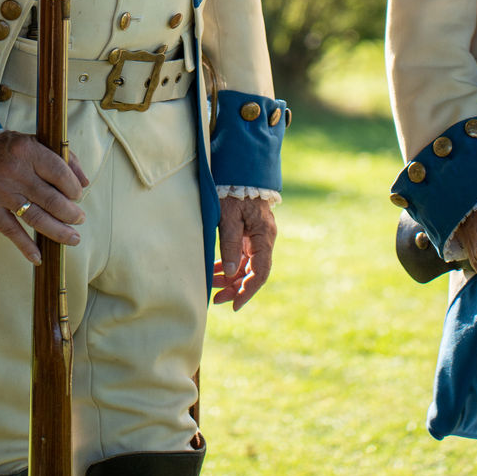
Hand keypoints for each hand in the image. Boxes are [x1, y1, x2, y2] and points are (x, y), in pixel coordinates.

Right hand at [0, 130, 88, 264]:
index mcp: (29, 152)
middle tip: (80, 219)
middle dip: (70, 214)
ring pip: (35, 217)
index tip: (78, 196)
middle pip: (51, 200)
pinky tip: (38, 257)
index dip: (74, 189)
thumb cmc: (9, 148)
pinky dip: (25, 246)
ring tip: (73, 238)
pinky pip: (10, 230)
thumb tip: (84, 182)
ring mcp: (2, 192)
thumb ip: (63, 158)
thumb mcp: (36, 141)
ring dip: (57, 231)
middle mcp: (16, 172)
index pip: (59, 174)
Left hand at [212, 195, 276, 310]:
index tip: (234, 305)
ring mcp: (257, 237)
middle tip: (217, 299)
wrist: (239, 170)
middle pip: (253, 272)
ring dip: (231, 277)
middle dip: (235, 287)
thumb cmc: (233, 191)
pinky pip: (242, 255)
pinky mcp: (249, 233)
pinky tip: (216, 271)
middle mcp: (264, 239)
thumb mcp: (229, 217)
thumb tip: (231, 273)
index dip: (248, 291)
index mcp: (264, 237)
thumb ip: (230, 244)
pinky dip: (230, 265)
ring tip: (212, 285)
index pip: (260, 272)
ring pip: (246, 265)